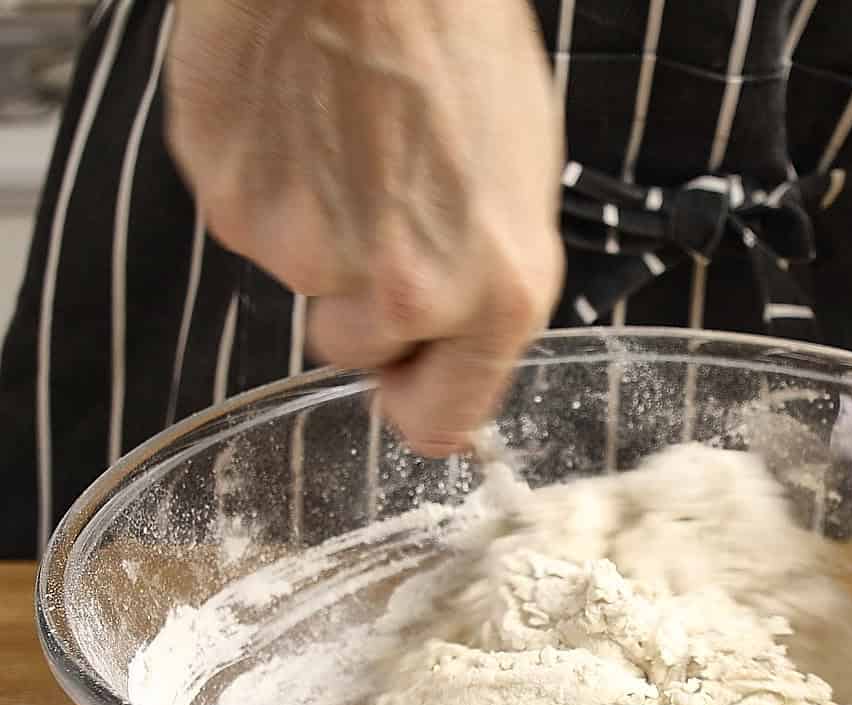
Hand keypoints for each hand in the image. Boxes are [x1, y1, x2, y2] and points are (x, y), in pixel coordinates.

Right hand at [166, 0, 563, 453]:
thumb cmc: (459, 33)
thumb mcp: (518, 179)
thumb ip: (484, 287)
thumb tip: (451, 349)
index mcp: (499, 293)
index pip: (442, 423)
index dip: (422, 403)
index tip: (411, 384)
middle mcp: (408, 295)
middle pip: (358, 352)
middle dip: (364, 302)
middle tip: (378, 206)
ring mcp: (312, 256)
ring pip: (304, 285)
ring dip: (317, 236)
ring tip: (343, 139)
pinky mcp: (236, 207)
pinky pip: (250, 224)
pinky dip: (267, 181)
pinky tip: (298, 114)